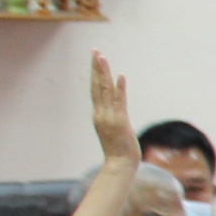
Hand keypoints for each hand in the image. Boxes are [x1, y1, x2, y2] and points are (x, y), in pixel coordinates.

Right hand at [87, 51, 133, 166]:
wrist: (120, 165)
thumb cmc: (118, 150)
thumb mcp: (112, 131)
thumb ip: (111, 119)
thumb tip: (114, 112)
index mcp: (98, 115)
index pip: (95, 90)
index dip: (95, 74)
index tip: (95, 59)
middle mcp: (101, 114)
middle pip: (97, 86)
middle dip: (96, 68)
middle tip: (95, 51)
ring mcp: (109, 117)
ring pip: (105, 90)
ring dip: (104, 73)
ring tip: (103, 58)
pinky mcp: (120, 121)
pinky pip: (119, 101)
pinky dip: (119, 88)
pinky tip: (120, 76)